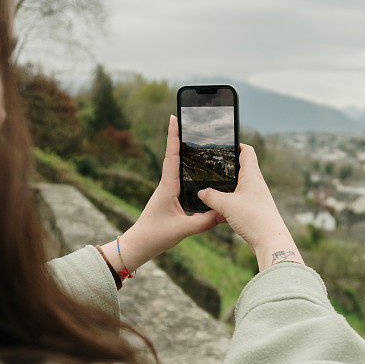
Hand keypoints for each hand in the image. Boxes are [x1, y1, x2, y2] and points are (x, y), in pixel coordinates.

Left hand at [100, 115, 222, 272]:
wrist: (139, 246)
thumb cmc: (156, 236)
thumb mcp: (183, 229)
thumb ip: (205, 221)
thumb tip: (225, 212)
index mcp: (167, 187)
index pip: (172, 157)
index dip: (173, 136)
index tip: (174, 118)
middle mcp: (167, 185)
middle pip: (174, 156)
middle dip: (180, 137)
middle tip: (188, 120)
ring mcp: (168, 191)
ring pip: (177, 166)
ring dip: (184, 152)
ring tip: (195, 138)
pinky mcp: (170, 198)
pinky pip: (180, 178)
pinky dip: (187, 169)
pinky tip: (197, 169)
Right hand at [198, 144, 301, 270]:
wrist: (270, 241)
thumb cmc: (253, 218)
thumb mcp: (227, 205)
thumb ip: (211, 196)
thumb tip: (201, 192)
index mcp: (252, 176)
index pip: (247, 152)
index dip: (237, 145)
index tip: (224, 144)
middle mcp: (256, 184)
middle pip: (242, 169)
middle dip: (227, 168)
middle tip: (212, 167)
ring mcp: (256, 198)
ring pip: (239, 187)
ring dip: (227, 188)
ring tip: (211, 189)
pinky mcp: (255, 211)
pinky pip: (239, 202)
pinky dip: (229, 204)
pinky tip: (218, 211)